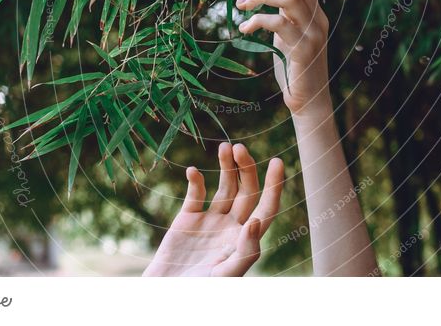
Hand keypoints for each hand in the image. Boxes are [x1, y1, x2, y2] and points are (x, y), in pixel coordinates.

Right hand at [143, 143, 283, 276]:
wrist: (163, 292)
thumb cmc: (199, 289)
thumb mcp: (226, 275)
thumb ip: (245, 251)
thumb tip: (256, 222)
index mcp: (245, 239)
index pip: (266, 208)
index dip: (274, 186)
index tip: (276, 162)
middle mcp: (231, 226)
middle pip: (246, 191)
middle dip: (246, 168)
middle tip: (240, 148)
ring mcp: (210, 220)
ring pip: (224, 186)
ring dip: (225, 166)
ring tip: (225, 147)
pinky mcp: (188, 218)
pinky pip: (196, 193)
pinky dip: (195, 180)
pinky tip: (193, 171)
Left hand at [236, 0, 331, 114]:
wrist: (308, 101)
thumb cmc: (293, 67)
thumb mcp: (288, 34)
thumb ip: (283, 13)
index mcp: (315, 11)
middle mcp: (319, 18)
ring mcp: (314, 34)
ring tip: (241, 5)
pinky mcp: (304, 51)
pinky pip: (280, 24)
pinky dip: (258, 20)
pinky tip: (245, 29)